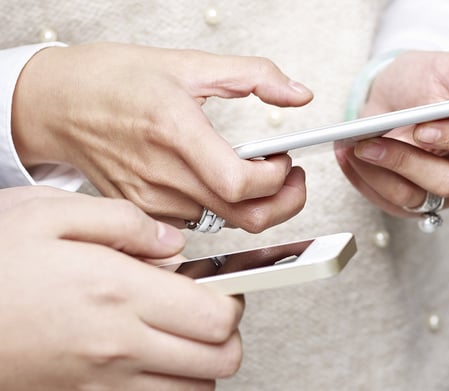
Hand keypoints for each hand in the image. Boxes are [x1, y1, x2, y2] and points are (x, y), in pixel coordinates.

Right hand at [0, 186, 244, 389]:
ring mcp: (99, 379)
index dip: (232, 299)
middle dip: (226, 335)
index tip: (218, 283)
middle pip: (219, 361)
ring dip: (198, 363)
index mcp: (119, 292)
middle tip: (205, 308)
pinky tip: (147, 354)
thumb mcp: (47, 213)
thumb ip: (124, 222)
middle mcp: (117, 344)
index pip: (219, 317)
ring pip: (191, 390)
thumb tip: (173, 242)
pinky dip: (164, 385)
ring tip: (177, 332)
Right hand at [11, 43, 312, 232]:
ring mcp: (151, 202)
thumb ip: (254, 75)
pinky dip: (222, 211)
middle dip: (283, 202)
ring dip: (251, 204)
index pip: (241, 183)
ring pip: (226, 225)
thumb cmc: (115, 81)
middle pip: (246, 218)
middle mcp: (162, 175)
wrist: (57, 104)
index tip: (285, 159)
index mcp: (175, 132)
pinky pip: (200, 227)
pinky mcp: (145, 215)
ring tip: (250, 171)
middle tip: (288, 177)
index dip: (278, 180)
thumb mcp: (189, 63)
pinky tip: (220, 184)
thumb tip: (299, 95)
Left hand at [335, 51, 448, 216]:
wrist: (396, 94)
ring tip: (357, 148)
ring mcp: (448, 190)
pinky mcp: (420, 203)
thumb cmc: (428, 80)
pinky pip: (393, 204)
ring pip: (418, 198)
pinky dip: (366, 182)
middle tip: (372, 142)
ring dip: (381, 174)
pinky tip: (350, 158)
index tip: (423, 128)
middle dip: (406, 162)